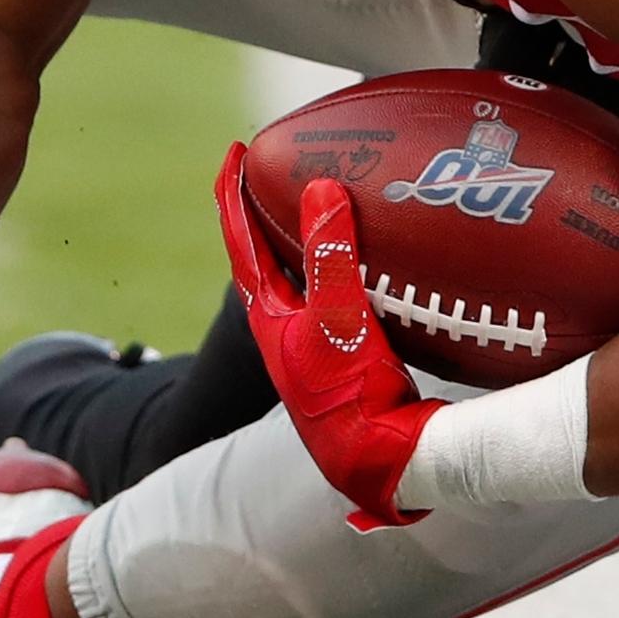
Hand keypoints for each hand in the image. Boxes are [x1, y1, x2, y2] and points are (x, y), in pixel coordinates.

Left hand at [215, 145, 439, 528]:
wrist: (385, 466)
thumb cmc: (354, 400)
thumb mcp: (341, 321)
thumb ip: (330, 256)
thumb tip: (320, 188)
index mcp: (271, 319)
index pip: (242, 241)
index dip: (233, 194)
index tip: (234, 151)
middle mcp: (284, 331)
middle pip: (261, 258)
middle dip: (261, 212)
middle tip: (269, 171)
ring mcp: (312, 348)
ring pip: (296, 280)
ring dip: (298, 241)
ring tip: (313, 206)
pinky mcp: (344, 361)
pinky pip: (332, 298)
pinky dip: (338, 270)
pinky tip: (367, 264)